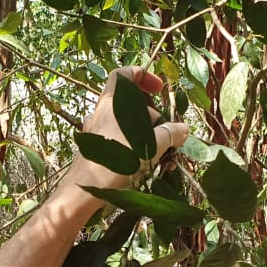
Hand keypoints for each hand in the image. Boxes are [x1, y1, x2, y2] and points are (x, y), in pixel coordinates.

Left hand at [74, 66, 189, 188]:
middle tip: (168, 134)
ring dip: (148, 137)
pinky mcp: (97, 150)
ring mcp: (97, 132)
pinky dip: (136, 149)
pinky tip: (149, 166)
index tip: (159, 89)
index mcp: (111, 103)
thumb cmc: (115, 162)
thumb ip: (169, 134)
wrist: (84, 192)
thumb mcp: (149, 146)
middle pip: (132, 104)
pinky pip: (121, 142)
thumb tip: (182, 129)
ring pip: (128, 126)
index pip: (124, 75)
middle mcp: (101, 114)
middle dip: (154, 117)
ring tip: (163, 156)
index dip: (143, 76)